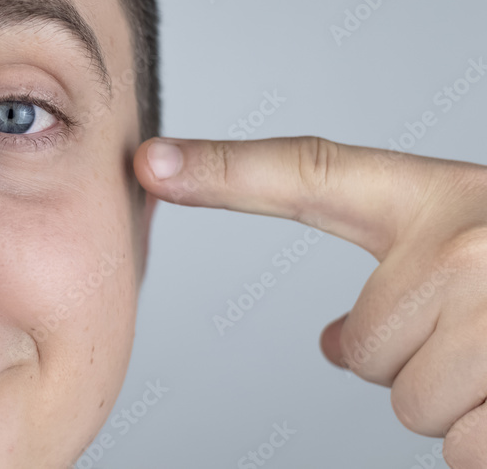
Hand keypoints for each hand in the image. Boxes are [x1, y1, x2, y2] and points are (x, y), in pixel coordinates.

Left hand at [133, 136, 486, 466]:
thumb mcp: (468, 240)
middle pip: (366, 351)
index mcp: (434, 198)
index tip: (149, 162)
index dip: (222, 170)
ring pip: (412, 406)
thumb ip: (395, 275)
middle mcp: (459, 246)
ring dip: (455, 401)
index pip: (309, 173)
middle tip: (475, 328)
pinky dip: (486, 436)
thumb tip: (331, 345)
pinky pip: (461, 448)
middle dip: (411, 359)